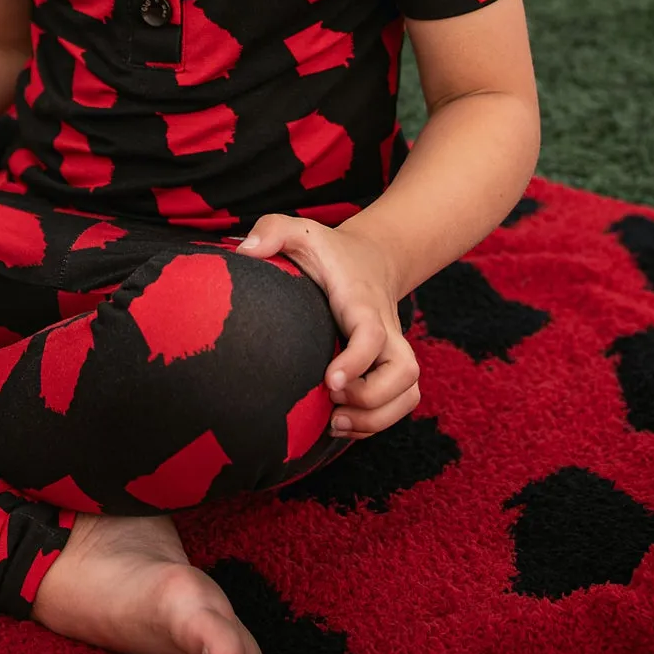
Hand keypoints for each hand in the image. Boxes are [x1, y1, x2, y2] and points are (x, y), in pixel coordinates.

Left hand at [230, 214, 419, 438]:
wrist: (372, 259)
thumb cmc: (329, 252)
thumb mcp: (301, 230)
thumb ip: (273, 230)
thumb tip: (245, 251)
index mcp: (361, 302)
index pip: (371, 335)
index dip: (356, 362)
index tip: (328, 381)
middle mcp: (386, 329)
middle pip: (404, 373)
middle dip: (372, 398)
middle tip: (331, 400)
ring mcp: (392, 351)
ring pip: (408, 393)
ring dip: (377, 418)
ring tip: (335, 423)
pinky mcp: (389, 368)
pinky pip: (399, 404)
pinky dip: (376, 423)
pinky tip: (340, 424)